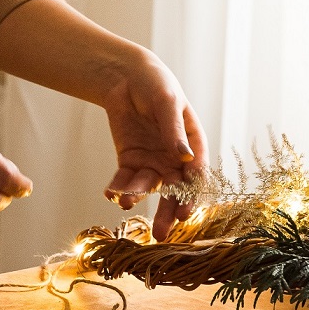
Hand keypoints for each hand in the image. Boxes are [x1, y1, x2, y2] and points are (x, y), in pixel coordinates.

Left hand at [0, 0, 206, 237]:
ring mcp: (152, 161)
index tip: (184, 213)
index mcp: (193, 144)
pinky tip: (111, 193)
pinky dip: (118, 188)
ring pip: (148, 187)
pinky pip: (125, 180)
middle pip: (174, 190)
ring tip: (126, 202)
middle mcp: (174, 158)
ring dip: (138, 197)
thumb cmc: (156, 85)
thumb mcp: (167, 103)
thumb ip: (174, 131)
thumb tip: (185, 159)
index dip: (192, 195)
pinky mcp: (130, 161)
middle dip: (168, 211)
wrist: (125, 76)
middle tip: (162, 233)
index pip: (197, 175)